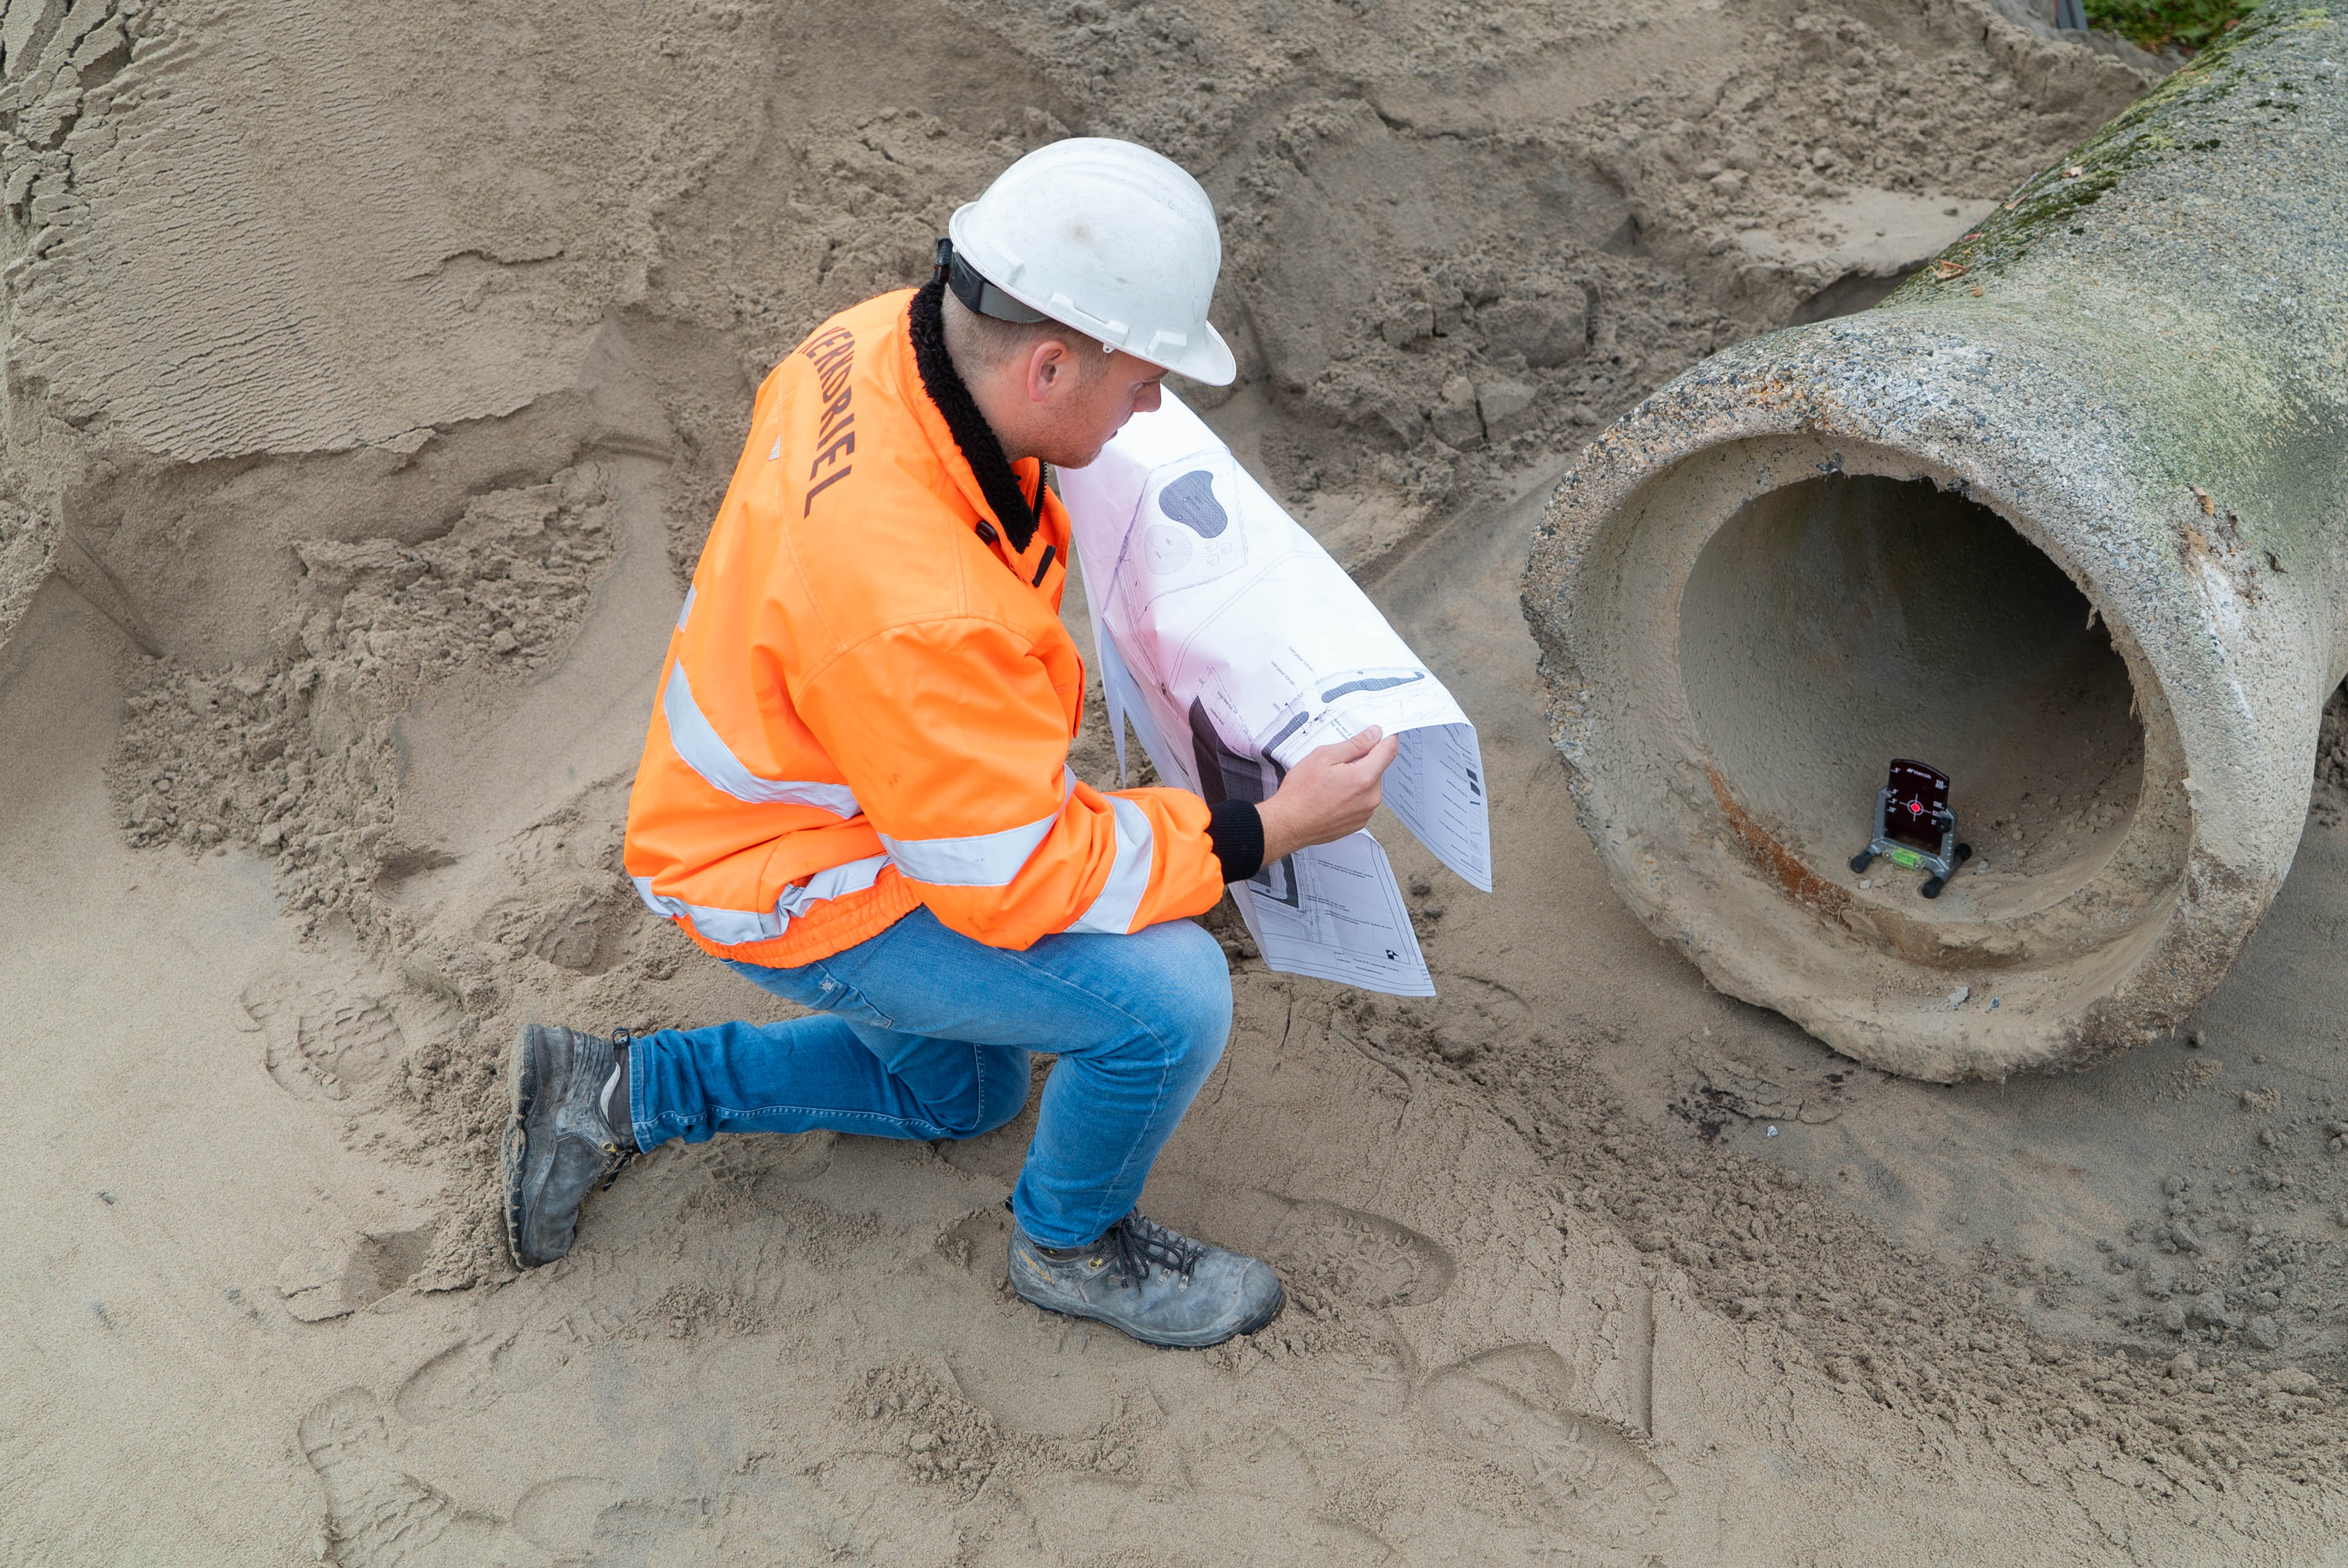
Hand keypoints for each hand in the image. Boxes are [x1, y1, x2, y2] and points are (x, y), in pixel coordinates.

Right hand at [1255, 726, 1400, 866]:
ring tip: (1332, 781)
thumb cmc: (1300, 794)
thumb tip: (1373, 735)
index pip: (1389, 750)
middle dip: (1364, 760)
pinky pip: (1363, 801)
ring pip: (1370, 785)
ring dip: (1358, 778)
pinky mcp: (1359, 822)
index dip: (1386, 737)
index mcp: (1364, 778)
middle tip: (1339, 761)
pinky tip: (1333, 794)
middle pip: (1378, 768)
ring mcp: (1365, 812)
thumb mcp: (1323, 757)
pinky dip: (1353, 794)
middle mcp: (1370, 798)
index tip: (1380, 733)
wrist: (1288, 824)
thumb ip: (1354, 744)